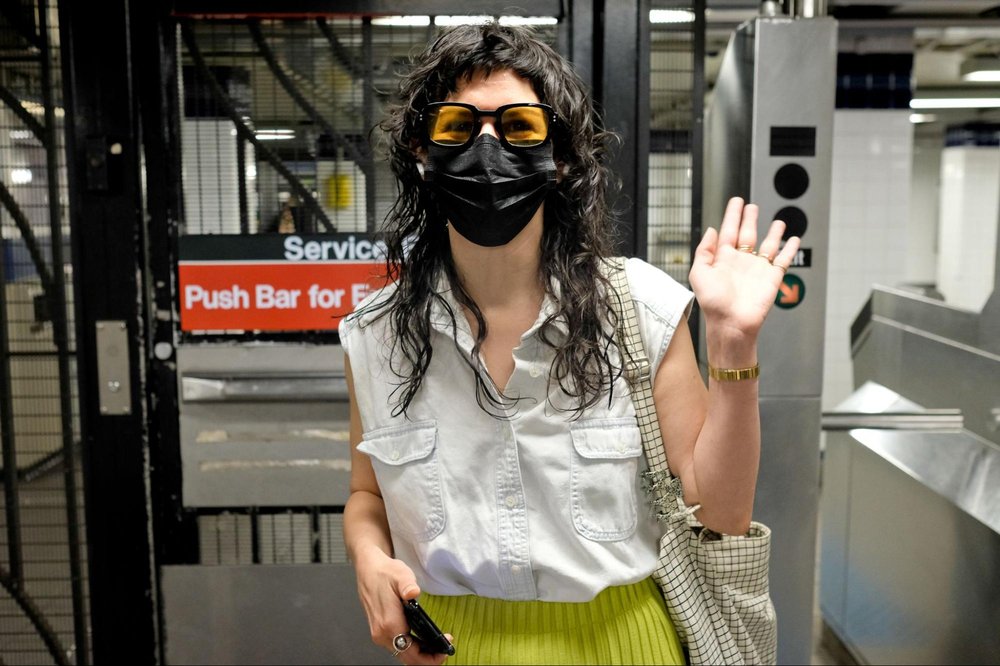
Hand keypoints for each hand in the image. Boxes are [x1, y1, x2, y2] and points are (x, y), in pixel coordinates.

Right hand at [355, 549, 452, 663]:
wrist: (368, 569)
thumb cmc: (384, 572)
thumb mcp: (400, 574)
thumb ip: (407, 585)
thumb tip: (413, 592)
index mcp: (389, 624)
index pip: (411, 653)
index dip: (430, 657)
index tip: (444, 650)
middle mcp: (382, 633)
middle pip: (408, 658)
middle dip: (428, 658)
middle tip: (444, 649)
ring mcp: (379, 634)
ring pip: (402, 654)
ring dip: (420, 654)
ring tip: (437, 645)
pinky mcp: (380, 631)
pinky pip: (398, 647)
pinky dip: (412, 648)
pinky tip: (423, 641)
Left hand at [689, 197, 799, 341]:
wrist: (732, 323)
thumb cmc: (713, 303)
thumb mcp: (699, 273)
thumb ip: (704, 250)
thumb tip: (711, 230)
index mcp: (723, 259)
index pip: (728, 231)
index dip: (732, 215)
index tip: (736, 201)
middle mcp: (741, 262)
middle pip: (747, 234)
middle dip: (749, 219)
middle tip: (751, 206)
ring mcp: (757, 269)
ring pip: (767, 245)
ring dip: (773, 233)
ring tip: (778, 221)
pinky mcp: (772, 277)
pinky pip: (783, 259)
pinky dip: (790, 249)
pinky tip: (793, 240)